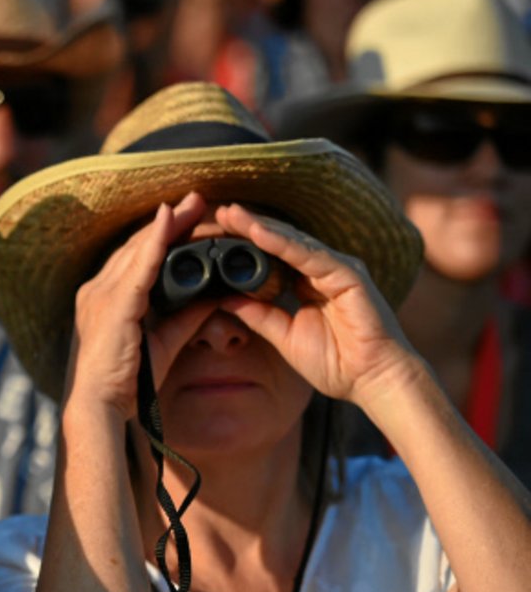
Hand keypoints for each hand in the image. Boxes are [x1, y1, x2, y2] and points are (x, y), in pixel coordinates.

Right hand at [65, 191, 216, 417]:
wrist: (97, 405)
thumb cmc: (124, 382)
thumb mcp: (162, 343)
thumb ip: (187, 318)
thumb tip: (216, 297)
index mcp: (104, 298)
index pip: (135, 258)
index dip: (162, 236)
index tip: (187, 219)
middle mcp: (98, 289)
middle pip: (137, 246)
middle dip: (170, 221)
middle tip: (199, 199)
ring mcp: (102, 294)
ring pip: (140, 249)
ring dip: (169, 224)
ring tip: (196, 203)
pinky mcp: (114, 304)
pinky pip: (139, 265)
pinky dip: (156, 240)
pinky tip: (171, 219)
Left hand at [213, 203, 425, 406]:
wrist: (372, 381)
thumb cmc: (335, 363)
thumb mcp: (284, 336)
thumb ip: (258, 316)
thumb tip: (224, 299)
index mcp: (307, 283)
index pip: (273, 255)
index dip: (246, 242)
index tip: (218, 231)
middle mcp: (322, 270)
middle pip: (281, 241)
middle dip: (250, 225)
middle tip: (221, 210)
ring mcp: (337, 269)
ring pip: (292, 242)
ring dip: (261, 226)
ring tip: (232, 214)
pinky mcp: (348, 275)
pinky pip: (310, 255)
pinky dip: (282, 243)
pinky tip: (258, 232)